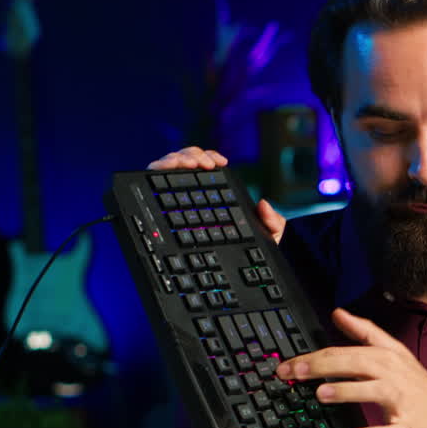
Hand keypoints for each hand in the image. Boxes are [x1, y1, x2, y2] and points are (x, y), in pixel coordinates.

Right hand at [147, 147, 286, 244]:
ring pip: (169, 165)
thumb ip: (273, 221)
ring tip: (189, 165)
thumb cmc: (247, 253)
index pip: (207, 165)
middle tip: (204, 165)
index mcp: (216, 193)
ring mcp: (177, 198)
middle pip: (186, 160)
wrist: (236, 272)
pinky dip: (157, 168)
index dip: (210, 156)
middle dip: (192, 155)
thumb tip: (264, 204)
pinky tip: (165, 169)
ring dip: (176, 158)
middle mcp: (194, 193)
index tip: (220, 163)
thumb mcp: (267, 236)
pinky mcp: (161, 205)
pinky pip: (153, 179)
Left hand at [276, 308, 426, 427]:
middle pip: (357, 364)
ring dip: (348, 391)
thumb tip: (338, 313)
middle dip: (323, 366)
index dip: (316, 354)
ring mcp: (402, 402)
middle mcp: (393, 375)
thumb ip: (365, 333)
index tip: (289, 362)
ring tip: (322, 393)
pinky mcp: (408, 427)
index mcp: (387, 357)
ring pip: (374, 392)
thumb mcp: (394, 353)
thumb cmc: (419, 388)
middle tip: (294, 371)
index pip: (347, 350)